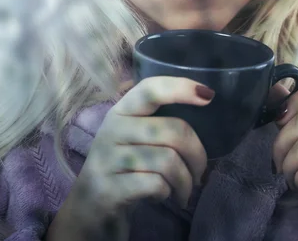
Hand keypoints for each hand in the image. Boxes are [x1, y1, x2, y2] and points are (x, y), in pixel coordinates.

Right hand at [63, 76, 212, 232]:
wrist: (89, 209)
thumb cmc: (124, 166)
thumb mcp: (136, 136)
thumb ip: (160, 119)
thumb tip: (205, 102)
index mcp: (121, 110)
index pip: (151, 89)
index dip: (181, 88)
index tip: (208, 95)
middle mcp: (111, 129)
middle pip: (172, 131)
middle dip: (197, 154)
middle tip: (200, 172)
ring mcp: (107, 160)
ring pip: (168, 161)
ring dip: (186, 181)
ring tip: (185, 190)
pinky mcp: (108, 190)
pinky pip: (155, 184)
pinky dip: (168, 192)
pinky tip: (164, 196)